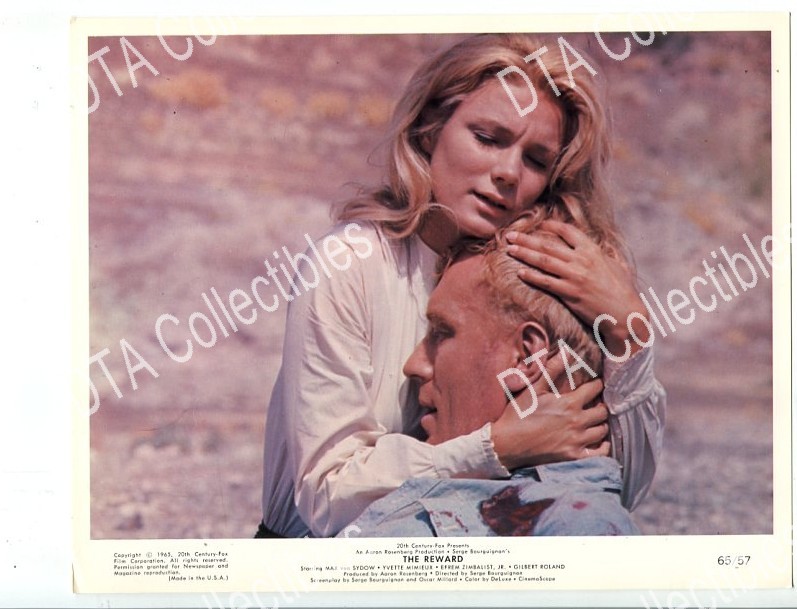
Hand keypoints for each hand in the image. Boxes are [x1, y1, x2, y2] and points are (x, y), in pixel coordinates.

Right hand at [490, 354, 609, 470]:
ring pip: (602, 430)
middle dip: (600, 405)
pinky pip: (600, 453)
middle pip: (602, 411)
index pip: (595, 389)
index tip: (595, 384)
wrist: (506, 444)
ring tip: (594, 421)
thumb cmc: (519, 414)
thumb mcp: (533, 389)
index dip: (597, 384)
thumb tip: (567, 350)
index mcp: (569, 403)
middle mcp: (577, 422)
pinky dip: (602, 446)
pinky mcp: (574, 457)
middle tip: (595, 404)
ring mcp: (577, 441)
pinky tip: (597, 441)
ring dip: (600, 424)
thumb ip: (552, 369)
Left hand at [506, 220, 649, 356]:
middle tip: (510, 235)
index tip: (538, 224)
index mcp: (592, 250)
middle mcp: (581, 260)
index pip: (568, 231)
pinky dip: (532, 276)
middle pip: (548, 245)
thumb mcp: (614, 265)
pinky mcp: (570, 293)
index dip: (551, 226)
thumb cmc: (621, 289)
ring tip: (509, 249)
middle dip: (526, 239)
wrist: (625, 313)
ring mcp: (574, 276)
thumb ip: (600, 254)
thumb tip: (595, 248)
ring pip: (543, 261)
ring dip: (524, 254)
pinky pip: (546, 282)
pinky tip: (520, 272)